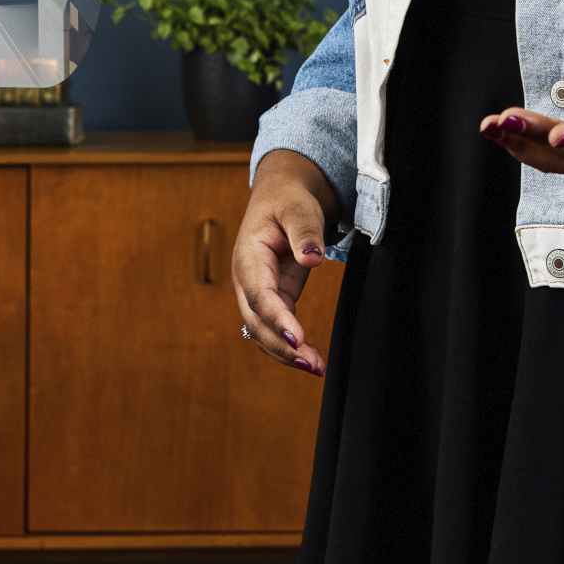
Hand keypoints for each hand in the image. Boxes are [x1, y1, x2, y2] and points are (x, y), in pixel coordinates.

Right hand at [233, 149, 337, 375]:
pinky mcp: (272, 298)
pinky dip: (290, 345)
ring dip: (285, 353)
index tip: (298, 338)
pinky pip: (275, 328)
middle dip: (282, 346)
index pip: (260, 295)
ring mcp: (257, 292)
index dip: (277, 318)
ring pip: (262, 332)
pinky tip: (310, 359)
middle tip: (312, 364)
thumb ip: (304, 232)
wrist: (280, 195)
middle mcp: (247, 280)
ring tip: (316, 367)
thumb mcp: (298, 208)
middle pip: (257, 321)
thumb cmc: (288, 200)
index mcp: (249, 257)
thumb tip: (312, 258)